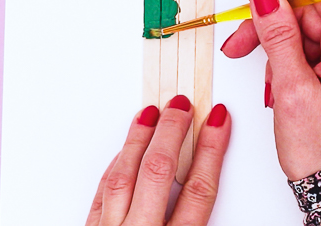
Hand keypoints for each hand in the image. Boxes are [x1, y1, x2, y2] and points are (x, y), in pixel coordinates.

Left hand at [86, 95, 230, 225]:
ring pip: (124, 176)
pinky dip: (116, 167)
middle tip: (182, 106)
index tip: (218, 121)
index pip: (199, 189)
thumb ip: (194, 219)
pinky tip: (126, 151)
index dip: (211, 149)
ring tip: (151, 113)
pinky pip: (102, 193)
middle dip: (171, 132)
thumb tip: (201, 177)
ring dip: (138, 139)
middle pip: (158, 171)